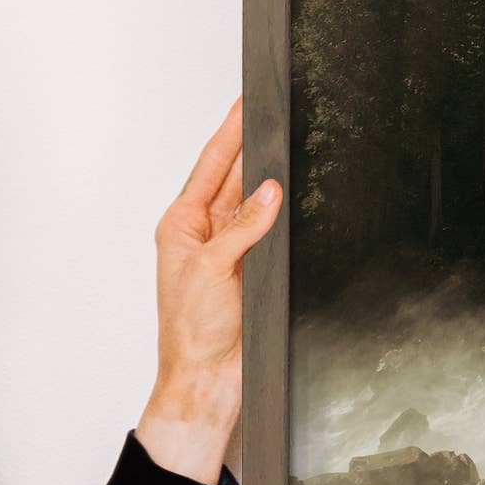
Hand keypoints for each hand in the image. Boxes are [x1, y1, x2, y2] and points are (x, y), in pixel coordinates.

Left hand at [139, 103, 277, 484]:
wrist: (209, 381)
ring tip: (294, 143)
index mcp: (183, 225)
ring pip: (258, 202)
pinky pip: (274, 230)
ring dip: (273, 179)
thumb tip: (270, 191)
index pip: (212, 166)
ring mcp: (234, 251)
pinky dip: (286, 213)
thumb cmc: (192, 333)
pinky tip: (301, 196)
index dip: (231, 133)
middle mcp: (207, 233)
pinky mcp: (256, 270)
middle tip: (277, 112)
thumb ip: (243, 227)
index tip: (247, 102)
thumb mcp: (212, 270)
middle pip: (236, 177)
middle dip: (255, 146)